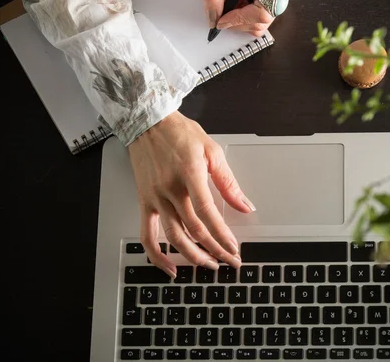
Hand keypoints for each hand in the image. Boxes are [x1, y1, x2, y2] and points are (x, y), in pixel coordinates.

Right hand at [128, 111, 254, 277]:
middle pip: (194, 230)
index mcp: (189, 174)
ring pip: (173, 237)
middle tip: (229, 261)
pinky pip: (147, 235)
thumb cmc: (178, 132)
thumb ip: (228, 181)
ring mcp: (155, 198)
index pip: (208, 213)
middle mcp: (170, 189)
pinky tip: (169, 267)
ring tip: (208, 265)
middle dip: (215, 250)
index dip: (222, 235)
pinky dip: (156, 255)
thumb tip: (245, 204)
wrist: (147, 123)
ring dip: (192, 256)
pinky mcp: (144, 202)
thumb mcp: (211, 150)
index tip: (234, 248)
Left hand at [202, 0, 296, 36]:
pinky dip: (243, 11)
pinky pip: (260, 11)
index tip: (222, 20)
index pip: (262, 12)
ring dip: (240, 16)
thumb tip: (213, 18)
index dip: (240, 20)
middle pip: (262, 20)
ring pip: (261, 19)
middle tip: (221, 10)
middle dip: (238, 19)